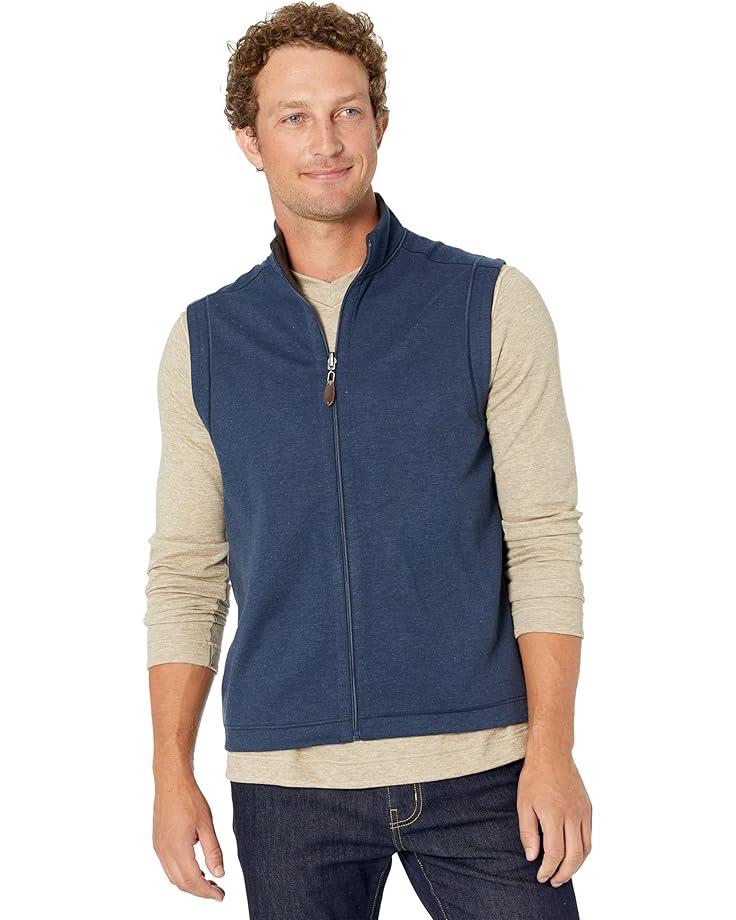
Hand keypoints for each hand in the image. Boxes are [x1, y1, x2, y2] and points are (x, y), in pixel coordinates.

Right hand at [152, 772, 225, 900]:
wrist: (171, 782)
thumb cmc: (188, 799)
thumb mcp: (207, 825)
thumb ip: (213, 852)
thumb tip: (219, 873)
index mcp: (177, 848)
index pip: (193, 881)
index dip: (207, 892)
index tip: (220, 896)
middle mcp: (164, 852)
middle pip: (182, 883)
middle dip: (200, 891)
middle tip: (217, 891)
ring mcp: (159, 848)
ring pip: (174, 877)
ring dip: (190, 883)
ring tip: (209, 882)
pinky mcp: (158, 843)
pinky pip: (169, 867)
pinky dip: (182, 873)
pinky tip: (195, 868)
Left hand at [516, 751, 591, 886]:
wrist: (552, 754)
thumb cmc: (534, 778)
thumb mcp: (523, 804)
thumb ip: (528, 832)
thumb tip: (532, 857)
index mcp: (554, 815)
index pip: (555, 853)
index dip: (548, 869)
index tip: (541, 876)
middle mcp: (572, 816)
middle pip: (574, 856)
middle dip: (564, 873)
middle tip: (553, 881)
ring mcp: (583, 812)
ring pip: (585, 849)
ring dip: (576, 866)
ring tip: (563, 872)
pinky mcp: (588, 809)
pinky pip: (589, 836)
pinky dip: (583, 850)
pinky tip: (572, 854)